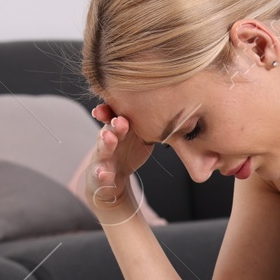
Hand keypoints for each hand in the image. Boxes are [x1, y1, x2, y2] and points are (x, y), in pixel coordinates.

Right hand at [83, 103, 154, 223]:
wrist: (112, 179)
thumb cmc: (128, 153)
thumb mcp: (141, 138)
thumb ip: (152, 127)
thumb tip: (181, 116)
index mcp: (120, 128)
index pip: (117, 113)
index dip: (118, 106)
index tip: (122, 99)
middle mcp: (108, 138)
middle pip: (110, 127)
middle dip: (115, 122)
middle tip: (121, 120)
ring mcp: (102, 156)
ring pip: (102, 147)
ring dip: (106, 141)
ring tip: (109, 138)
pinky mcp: (99, 173)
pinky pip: (99, 173)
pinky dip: (102, 173)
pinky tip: (105, 174)